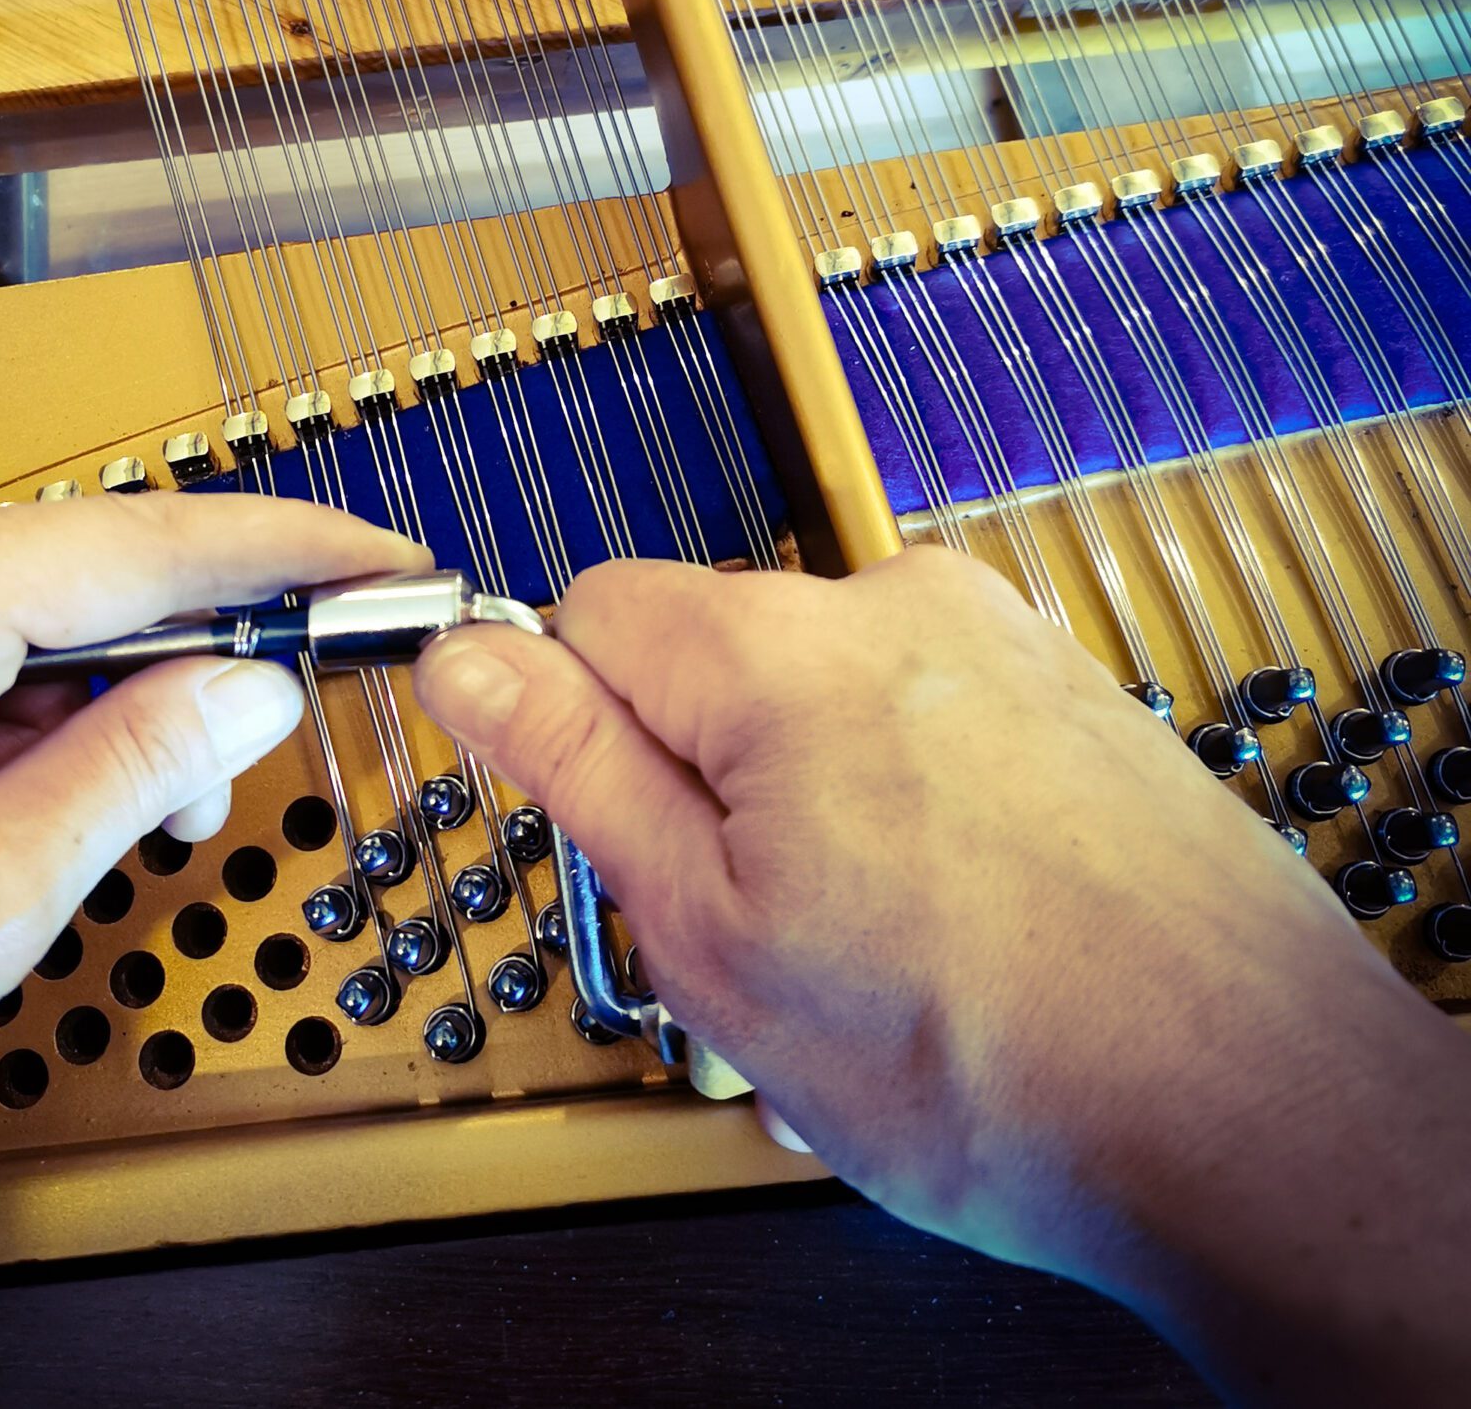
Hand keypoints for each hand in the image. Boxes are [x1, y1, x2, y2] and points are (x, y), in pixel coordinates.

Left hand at [0, 494, 426, 1297]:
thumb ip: (130, 772)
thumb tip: (248, 686)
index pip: (125, 542)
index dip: (278, 549)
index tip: (376, 556)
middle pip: (75, 570)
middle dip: (200, 642)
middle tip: (312, 685)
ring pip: (19, 619)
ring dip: (115, 698)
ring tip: (169, 802)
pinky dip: (34, 721)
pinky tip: (75, 798)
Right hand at [414, 548, 1470, 1406]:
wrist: (1256, 1116)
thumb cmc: (999, 1058)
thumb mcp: (712, 936)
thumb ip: (575, 767)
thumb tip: (467, 654)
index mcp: (780, 650)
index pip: (588, 608)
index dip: (572, 725)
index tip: (605, 820)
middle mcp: (901, 610)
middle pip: (713, 662)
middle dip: (699, 789)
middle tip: (747, 940)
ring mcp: (1002, 650)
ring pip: (822, 708)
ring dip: (807, 815)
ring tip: (864, 962)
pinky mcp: (1071, 701)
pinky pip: (925, 731)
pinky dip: (906, 816)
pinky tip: (948, 939)